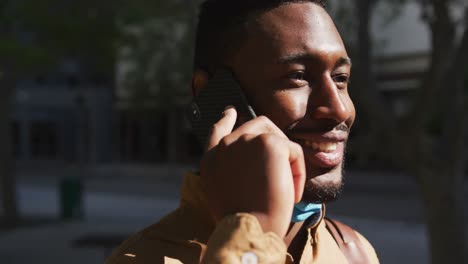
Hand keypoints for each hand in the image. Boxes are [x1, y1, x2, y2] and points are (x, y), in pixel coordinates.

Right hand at [200, 107, 305, 237]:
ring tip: (283, 189)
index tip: (230, 111)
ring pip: (278, 137)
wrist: (249, 228)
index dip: (226, 119)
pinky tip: (290, 193)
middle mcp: (226, 145)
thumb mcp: (225, 192)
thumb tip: (255, 160)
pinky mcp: (270, 143)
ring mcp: (247, 140)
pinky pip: (293, 151)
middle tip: (283, 162)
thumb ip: (232, 169)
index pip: (218, 130)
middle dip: (275, 140)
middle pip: (258, 125)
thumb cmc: (242, 219)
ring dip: (286, 161)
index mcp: (212, 159)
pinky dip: (297, 174)